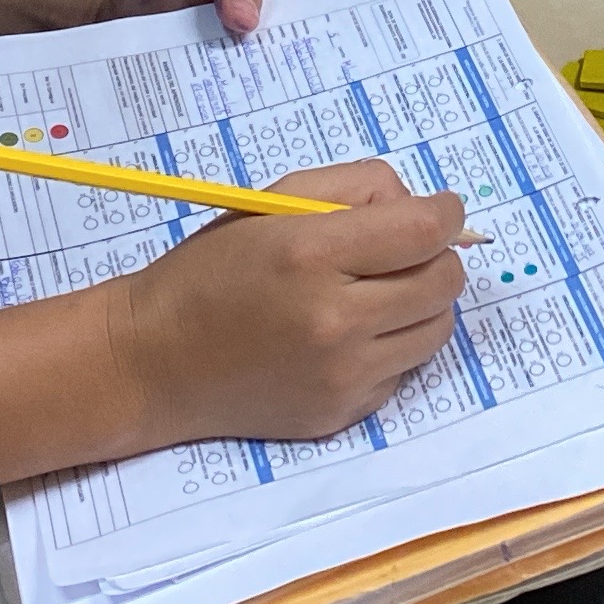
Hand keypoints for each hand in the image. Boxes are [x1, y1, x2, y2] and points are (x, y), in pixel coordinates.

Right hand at [100, 161, 470, 445]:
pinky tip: (348, 336)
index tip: (441, 210)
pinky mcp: (342, 413)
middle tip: (402, 252)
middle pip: (443, 282)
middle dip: (435, 257)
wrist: (157, 361)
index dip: (446, 213)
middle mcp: (334, 321)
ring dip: (421, 304)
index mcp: (311, 255)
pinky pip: (404, 370)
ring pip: (436, 330)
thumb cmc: (211, 271)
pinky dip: (392, 347)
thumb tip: (426, 207)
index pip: (424, 231)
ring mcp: (342, 376)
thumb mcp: (274, 203)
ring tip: (376, 293)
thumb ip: (356, 190)